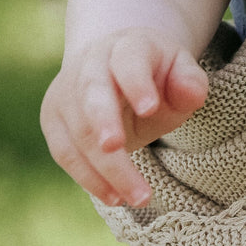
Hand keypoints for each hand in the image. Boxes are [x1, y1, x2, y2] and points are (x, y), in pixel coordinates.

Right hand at [41, 28, 207, 206]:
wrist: (116, 70)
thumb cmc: (158, 78)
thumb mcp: (181, 74)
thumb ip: (189, 83)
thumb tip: (192, 93)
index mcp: (126, 48)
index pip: (127, 62)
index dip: (136, 84)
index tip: (150, 109)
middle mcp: (89, 66)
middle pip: (92, 95)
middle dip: (103, 123)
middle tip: (118, 148)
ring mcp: (66, 93)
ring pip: (78, 131)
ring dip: (104, 167)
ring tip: (138, 197)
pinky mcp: (54, 120)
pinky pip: (65, 153)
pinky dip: (88, 178)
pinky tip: (115, 197)